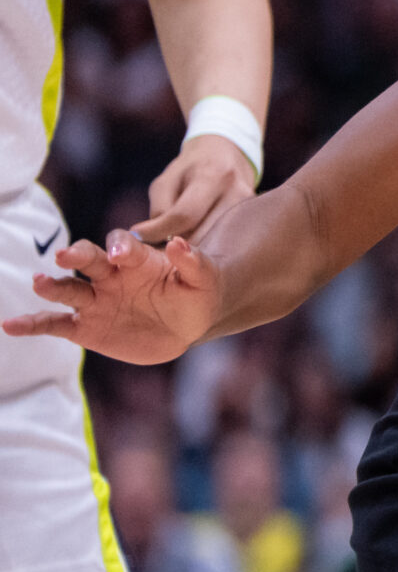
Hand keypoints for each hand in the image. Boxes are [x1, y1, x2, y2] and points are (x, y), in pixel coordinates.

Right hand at [1, 229, 219, 364]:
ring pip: (68, 290)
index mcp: (137, 259)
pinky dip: (33, 324)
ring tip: (39, 283)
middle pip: (87, 260)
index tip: (119, 254)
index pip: (122, 244)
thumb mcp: (205, 280)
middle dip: (75, 256)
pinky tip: (10, 326)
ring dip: (52, 286)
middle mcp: (110, 276)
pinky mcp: (86, 328)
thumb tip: (180, 243)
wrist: (188, 327)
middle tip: (64, 257)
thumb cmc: (197, 295)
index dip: (120, 246)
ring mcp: (95, 301)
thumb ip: (193, 262)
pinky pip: (55, 324)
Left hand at [134, 132, 256, 242]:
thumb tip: (148, 238)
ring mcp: (250, 209)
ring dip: (193, 248)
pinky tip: (197, 240)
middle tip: (159, 244)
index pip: (184, 215)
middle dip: (177, 244)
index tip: (139, 235)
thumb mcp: (167, 180)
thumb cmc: (190, 168)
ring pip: (216, 244)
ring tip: (178, 243)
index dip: (158, 230)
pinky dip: (207, 245)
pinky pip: (226, 242)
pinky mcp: (254, 220)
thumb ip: (159, 208)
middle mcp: (237, 192)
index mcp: (213, 176)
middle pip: (203, 234)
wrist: (227, 155)